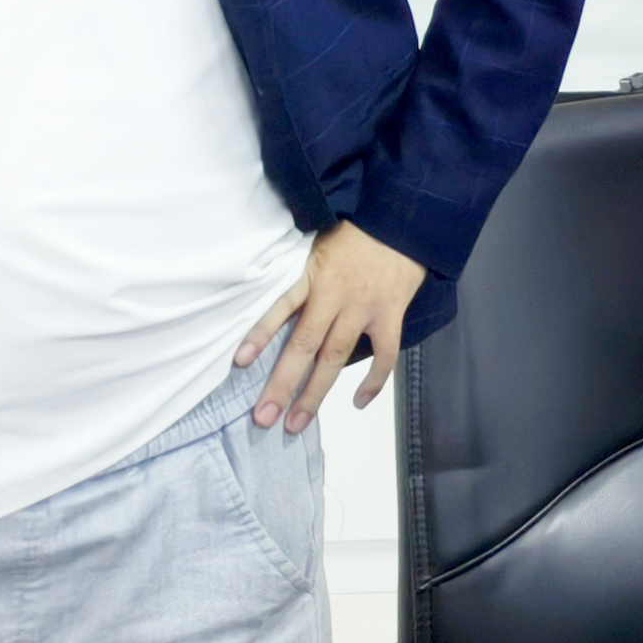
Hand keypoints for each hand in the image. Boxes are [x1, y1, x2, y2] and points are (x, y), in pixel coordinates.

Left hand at [238, 222, 430, 435]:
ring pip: (336, 357)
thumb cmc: (354, 233)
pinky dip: (373, 380)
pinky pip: (384, 354)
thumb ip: (301, 275)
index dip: (260, 335)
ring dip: (315, 393)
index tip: (240, 363)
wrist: (402, 218)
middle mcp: (336, 296)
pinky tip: (357, 402)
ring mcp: (365, 308)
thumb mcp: (318, 245)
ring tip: (296, 423)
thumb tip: (276, 307)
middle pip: (305, 345)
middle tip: (263, 417)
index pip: (281, 308)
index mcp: (314, 276)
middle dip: (283, 383)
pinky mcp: (391, 314)